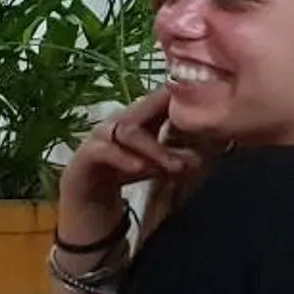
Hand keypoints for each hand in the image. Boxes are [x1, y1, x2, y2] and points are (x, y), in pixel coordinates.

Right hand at [64, 86, 193, 205]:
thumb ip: (178, 157)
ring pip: (127, 131)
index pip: (159, 97)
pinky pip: (105, 150)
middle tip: (198, 144)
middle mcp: (118, 121)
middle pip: (145, 109)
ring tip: (175, 167)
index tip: (208, 100)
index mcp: (137, 117)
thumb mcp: (157, 164)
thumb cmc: (124, 173)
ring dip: (155, 149)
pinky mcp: (85, 155)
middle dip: (173, 122)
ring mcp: (99, 137)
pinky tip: (141, 167)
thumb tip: (203, 156)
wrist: (88, 198)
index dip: (180, 95)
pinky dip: (124, 158)